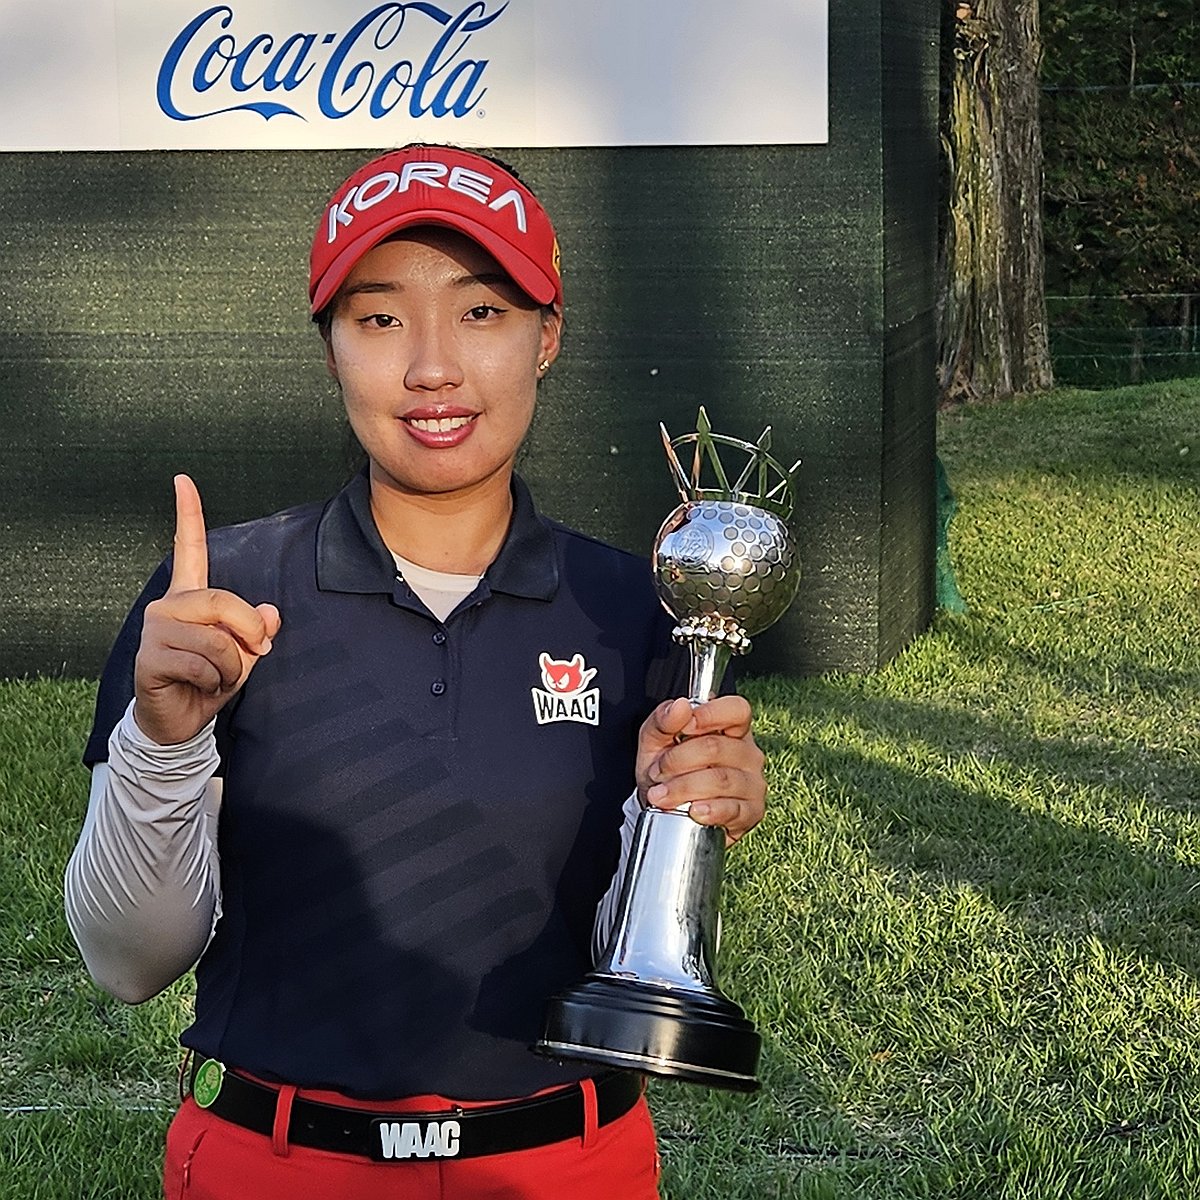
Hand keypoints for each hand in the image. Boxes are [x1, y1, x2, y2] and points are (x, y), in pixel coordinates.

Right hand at [133, 475, 280, 744]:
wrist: (181, 722)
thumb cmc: (212, 680)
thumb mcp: (246, 653)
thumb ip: (258, 630)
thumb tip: (270, 614)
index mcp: (191, 596)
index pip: (190, 548)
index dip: (187, 514)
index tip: (183, 479)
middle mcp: (168, 605)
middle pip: (222, 601)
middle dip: (250, 632)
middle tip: (257, 653)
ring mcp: (155, 629)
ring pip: (216, 640)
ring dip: (233, 666)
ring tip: (220, 676)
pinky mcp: (149, 657)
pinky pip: (203, 664)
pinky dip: (216, 681)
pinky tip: (202, 686)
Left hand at [635, 696, 765, 844]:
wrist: (662, 810)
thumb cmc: (666, 769)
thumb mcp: (655, 740)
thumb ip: (663, 720)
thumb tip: (681, 706)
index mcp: (731, 728)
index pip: (737, 709)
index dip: (711, 714)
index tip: (684, 727)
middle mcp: (748, 753)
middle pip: (716, 747)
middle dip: (677, 760)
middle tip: (656, 772)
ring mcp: (753, 784)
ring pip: (721, 780)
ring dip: (683, 788)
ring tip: (661, 795)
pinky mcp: (751, 812)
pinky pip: (733, 809)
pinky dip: (709, 810)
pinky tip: (693, 810)